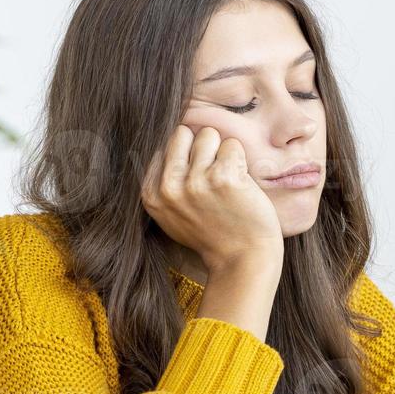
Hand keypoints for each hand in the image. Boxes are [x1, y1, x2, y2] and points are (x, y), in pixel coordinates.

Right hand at [140, 126, 282, 271]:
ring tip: (227, 179)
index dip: (186, 156)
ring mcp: (195, 181)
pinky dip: (241, 160)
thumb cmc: (213, 235)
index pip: (164, 146)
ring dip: (222, 152)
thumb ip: (164, 183)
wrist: (242, 260)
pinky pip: (233, 145)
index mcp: (152, 194)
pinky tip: (241, 184)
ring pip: (209, 135)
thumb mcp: (172, 216)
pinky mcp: (223, 177)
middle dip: (201, 147)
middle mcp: (169, 186)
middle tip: (214, 173)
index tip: (197, 178)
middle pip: (183, 133)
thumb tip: (164, 144)